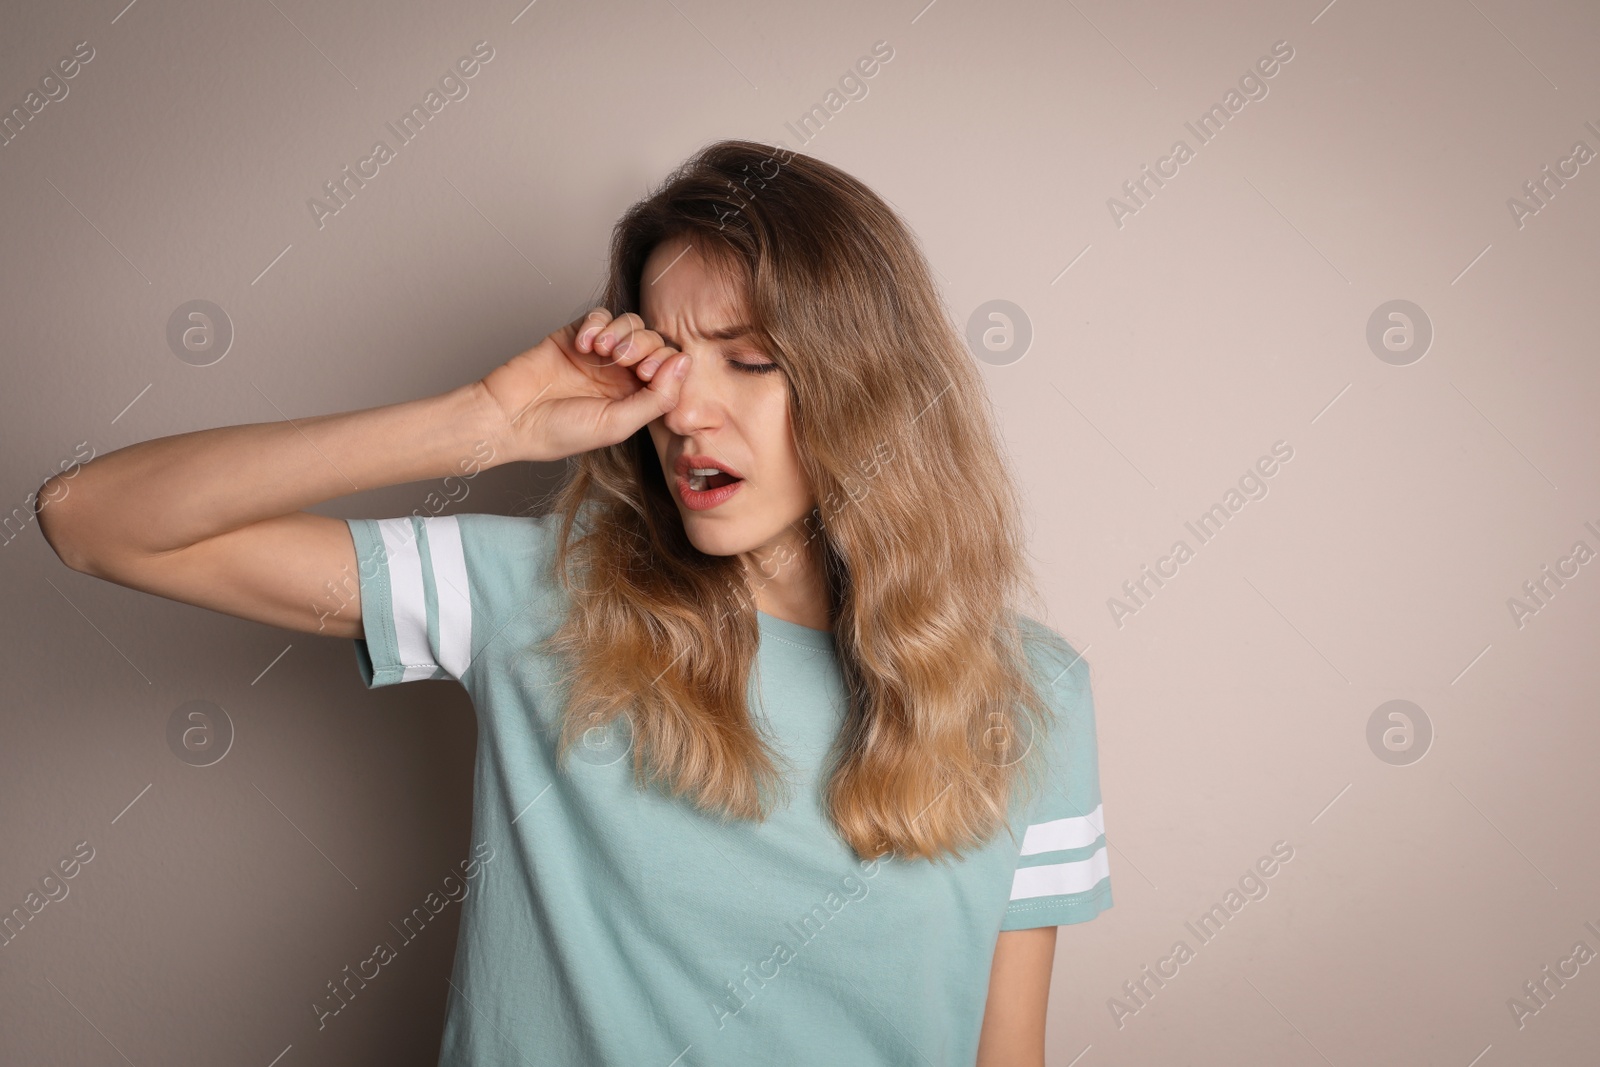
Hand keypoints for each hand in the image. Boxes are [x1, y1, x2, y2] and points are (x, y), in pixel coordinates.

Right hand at [479, 307, 691, 462]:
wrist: (508, 417)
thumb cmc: (559, 431)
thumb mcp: (617, 424)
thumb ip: (657, 398)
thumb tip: (685, 363)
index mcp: (635, 399)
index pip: (670, 370)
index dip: (667, 364)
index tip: (647, 373)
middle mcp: (621, 375)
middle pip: (653, 342)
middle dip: (643, 345)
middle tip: (621, 360)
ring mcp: (599, 353)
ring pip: (631, 324)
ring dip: (621, 333)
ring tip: (599, 351)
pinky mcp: (576, 334)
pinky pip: (600, 315)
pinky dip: (596, 323)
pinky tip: (582, 344)